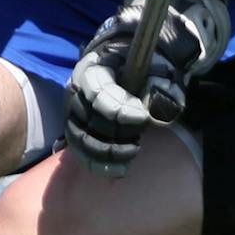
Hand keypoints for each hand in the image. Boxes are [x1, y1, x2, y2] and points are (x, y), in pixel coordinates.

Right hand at [64, 0, 231, 176]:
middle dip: (111, 135)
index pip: (99, 91)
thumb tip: (156, 110)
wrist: (132, 65)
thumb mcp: (159, 66)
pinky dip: (96, 163)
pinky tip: (117, 170)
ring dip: (102, 152)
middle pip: (86, 118)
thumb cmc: (146, 65)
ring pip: (79, 137)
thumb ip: (161, 84)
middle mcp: (77, 89)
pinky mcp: (77, 128)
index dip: (119, 108)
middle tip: (136, 144)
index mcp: (95, 67)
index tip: (141, 119)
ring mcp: (74, 110)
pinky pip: (79, 150)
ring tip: (129, 157)